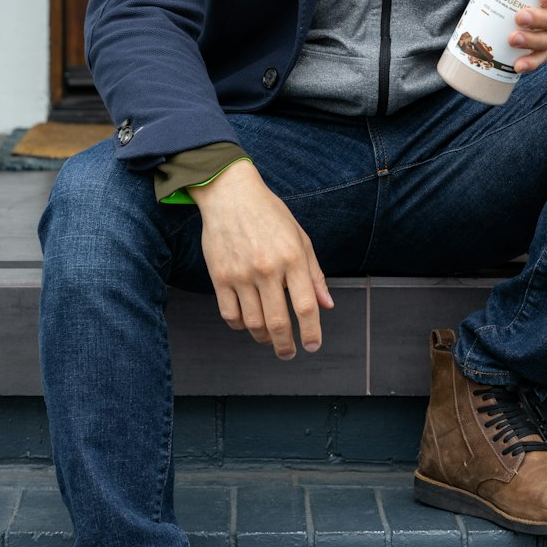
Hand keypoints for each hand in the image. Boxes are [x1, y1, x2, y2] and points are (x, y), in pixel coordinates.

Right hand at [191, 159, 333, 358]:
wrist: (230, 194)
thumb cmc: (269, 213)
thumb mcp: (300, 237)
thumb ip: (314, 273)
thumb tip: (327, 305)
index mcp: (292, 257)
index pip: (306, 306)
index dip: (312, 332)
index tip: (313, 345)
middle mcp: (267, 268)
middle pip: (279, 323)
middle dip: (286, 346)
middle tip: (289, 352)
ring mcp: (241, 274)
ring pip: (253, 323)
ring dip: (264, 338)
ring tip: (270, 338)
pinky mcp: (219, 276)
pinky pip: (230, 314)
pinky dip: (240, 326)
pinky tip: (248, 323)